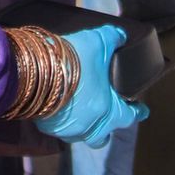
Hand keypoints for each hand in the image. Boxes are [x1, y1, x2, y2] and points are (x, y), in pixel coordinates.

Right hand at [34, 25, 148, 148]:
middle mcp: (88, 126)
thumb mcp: (99, 41)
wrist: (33, 69)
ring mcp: (65, 129)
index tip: (142, 110)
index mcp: (107, 111)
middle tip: (107, 116)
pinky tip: (60, 104)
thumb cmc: (72, 58)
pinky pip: (58, 127)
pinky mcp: (46, 125)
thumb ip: (114, 38)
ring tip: (80, 108)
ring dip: (82, 124)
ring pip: (79, 134)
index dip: (137, 112)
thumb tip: (122, 36)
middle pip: (101, 137)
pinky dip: (62, 118)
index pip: (129, 116)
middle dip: (105, 129)